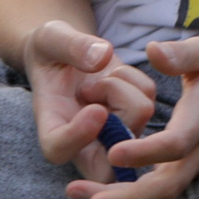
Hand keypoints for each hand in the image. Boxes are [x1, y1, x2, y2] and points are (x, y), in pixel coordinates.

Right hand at [22, 20, 157, 182]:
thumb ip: (69, 46)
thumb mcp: (49, 38)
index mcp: (51, 124)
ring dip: (123, 86)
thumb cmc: (50, 50)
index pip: (58, 149)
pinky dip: (135, 78)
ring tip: (100, 78)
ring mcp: (112, 133)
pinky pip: (149, 97)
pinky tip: (115, 76)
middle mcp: (82, 139)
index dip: (78, 137)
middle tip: (102, 90)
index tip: (95, 109)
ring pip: (138, 116)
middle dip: (120, 121)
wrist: (67, 53)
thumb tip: (102, 57)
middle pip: (110, 159)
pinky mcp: (134, 118)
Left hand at [70, 36, 198, 198]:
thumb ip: (181, 54)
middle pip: (166, 188)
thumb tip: (152, 52)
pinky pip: (159, 191)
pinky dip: (130, 198)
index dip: (147, 151)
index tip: (114, 151)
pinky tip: (97, 195)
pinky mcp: (186, 168)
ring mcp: (194, 165)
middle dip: (127, 198)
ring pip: (161, 196)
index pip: (176, 144)